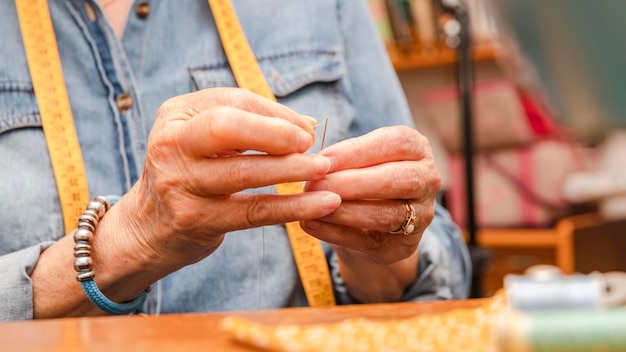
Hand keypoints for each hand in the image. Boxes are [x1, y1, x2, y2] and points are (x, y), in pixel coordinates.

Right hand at [113, 88, 341, 270]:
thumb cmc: (189, 175)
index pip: (233, 101)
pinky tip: (323, 204)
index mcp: (175, 115)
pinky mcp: (194, 221)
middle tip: (310, 143)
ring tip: (324, 169)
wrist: (147, 228)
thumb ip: (252, 127)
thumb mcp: (205, 141)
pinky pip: (253, 212)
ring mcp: (179, 185)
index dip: (275, 113)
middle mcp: (171, 146)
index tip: (305, 128)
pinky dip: (293, 207)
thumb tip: (307, 126)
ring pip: (243, 172)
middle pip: (227, 128)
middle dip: (276, 132)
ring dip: (291, 169)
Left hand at [302, 126, 440, 300]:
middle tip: (315, 185)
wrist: (372, 224)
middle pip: (397, 180)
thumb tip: (312, 163)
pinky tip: (311, 224)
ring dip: (345, 210)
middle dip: (353, 183)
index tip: (323, 159)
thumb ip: (342, 158)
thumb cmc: (361, 178)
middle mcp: (427, 181)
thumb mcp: (357, 160)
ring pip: (387, 214)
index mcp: (417, 149)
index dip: (358, 151)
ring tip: (312, 206)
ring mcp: (420, 217)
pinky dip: (336, 232)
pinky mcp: (402, 247)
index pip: (396, 144)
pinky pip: (369, 241)